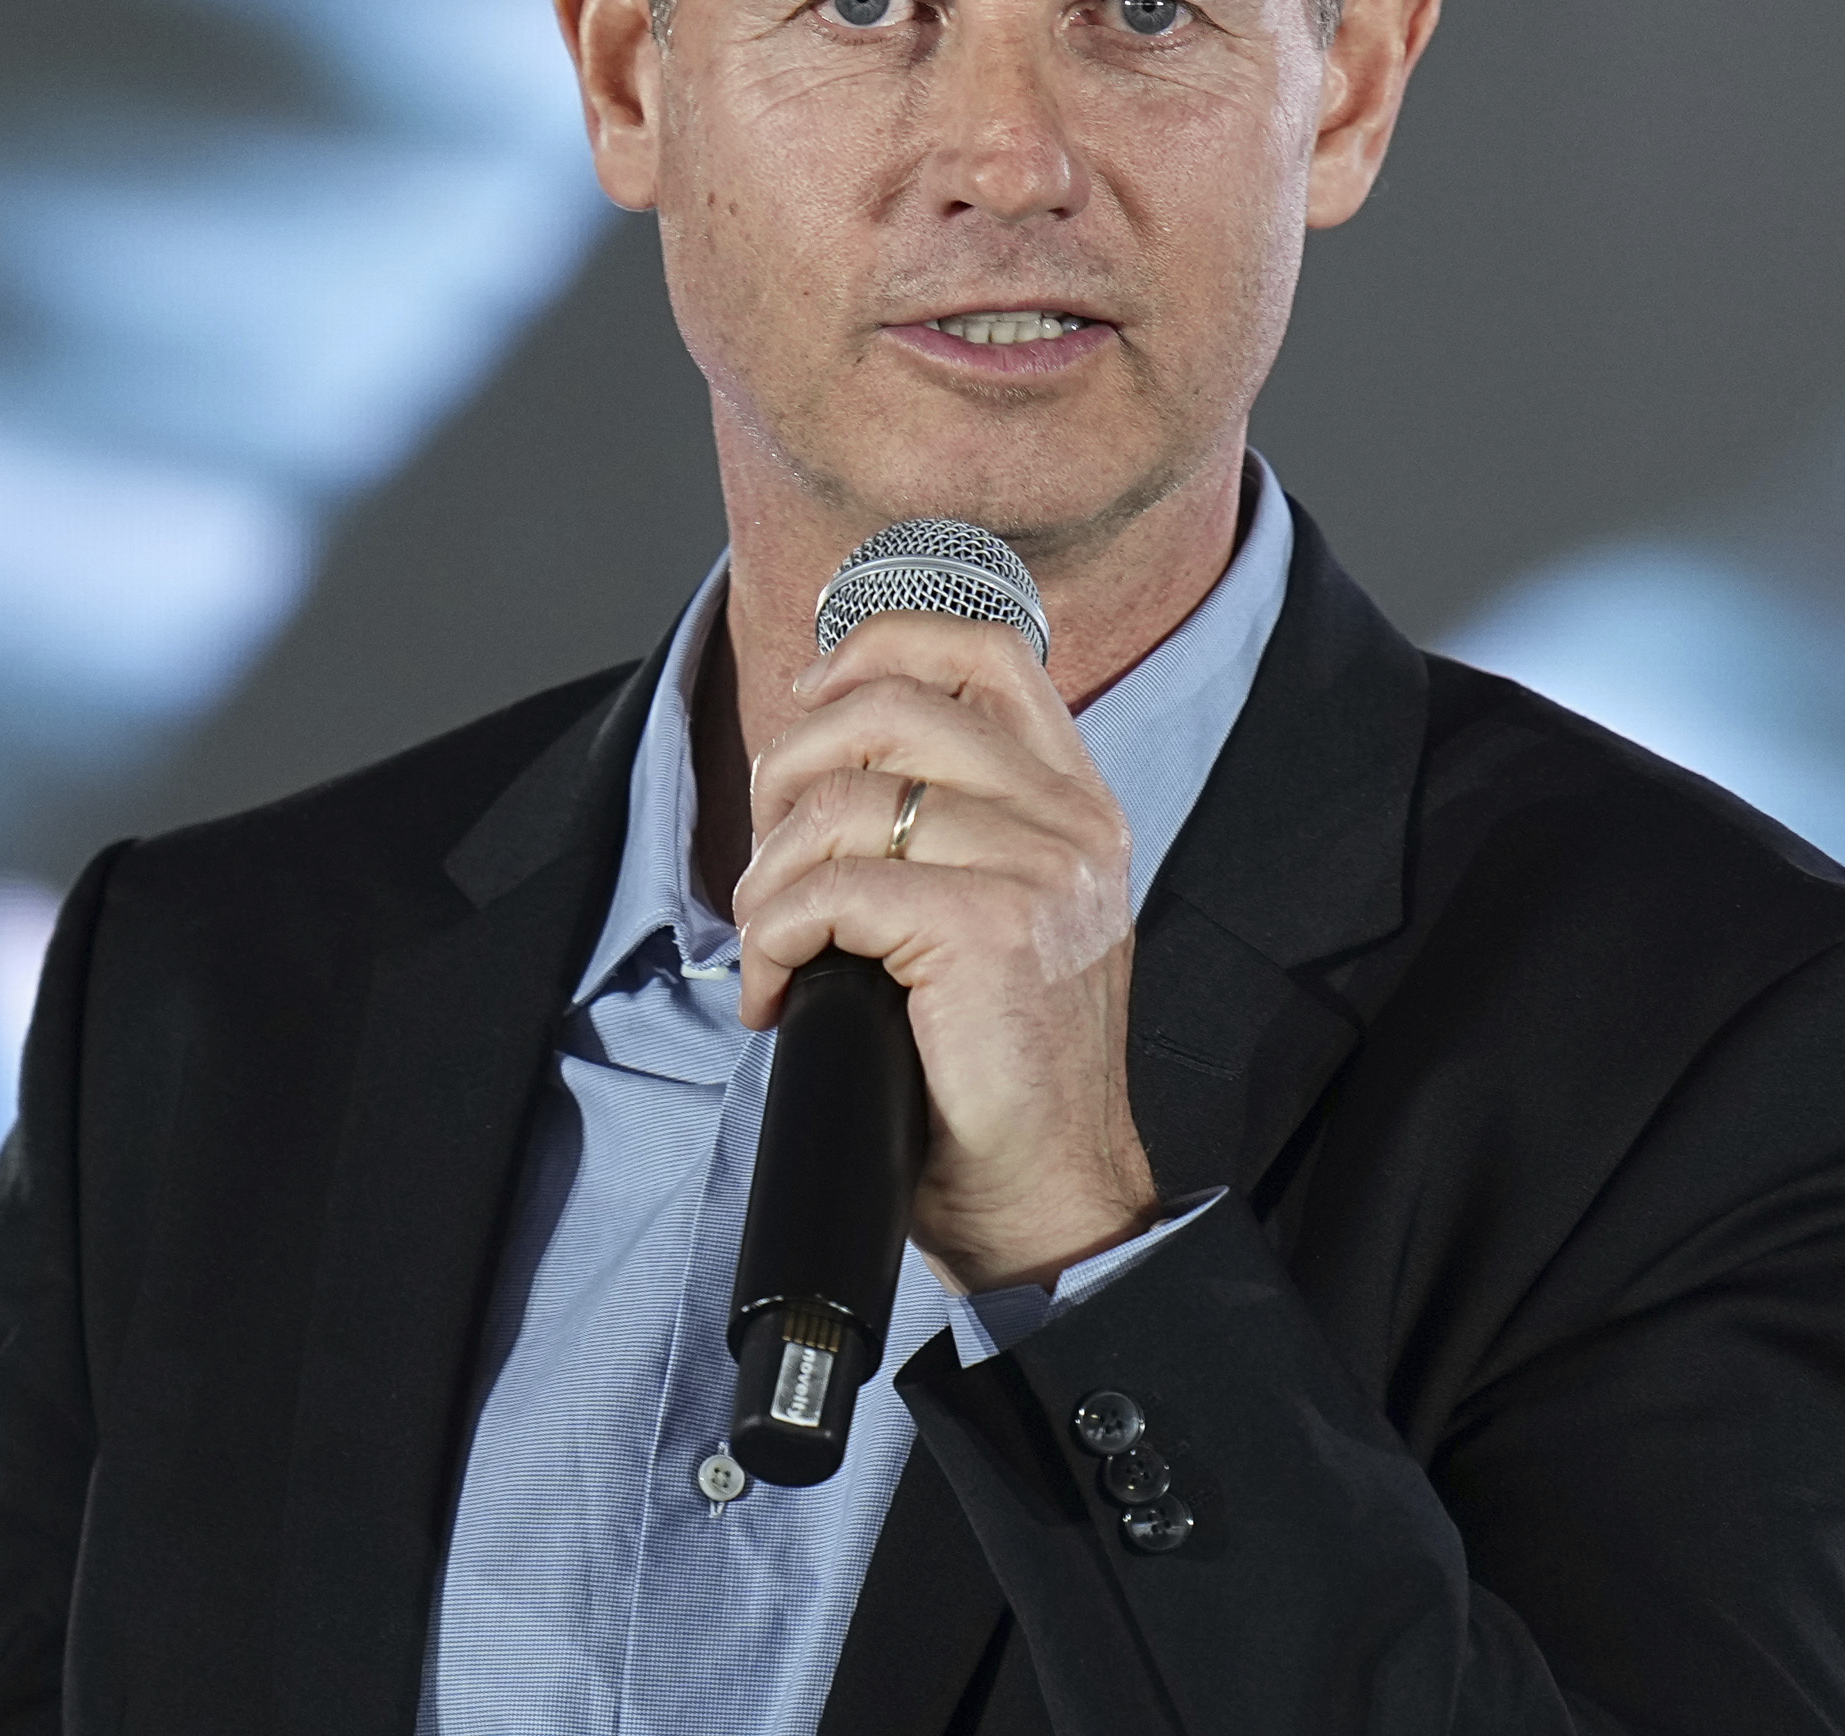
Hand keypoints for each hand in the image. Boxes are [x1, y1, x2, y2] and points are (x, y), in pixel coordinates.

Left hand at [730, 607, 1165, 1292]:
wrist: (1048, 1197)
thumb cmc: (997, 1074)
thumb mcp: (1006, 917)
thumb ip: (956, 829)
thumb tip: (820, 757)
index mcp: (1077, 804)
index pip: (988, 648)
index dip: (878, 647)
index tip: (809, 705)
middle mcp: (1070, 821)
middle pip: (892, 705)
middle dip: (788, 771)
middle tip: (770, 865)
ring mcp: (1037, 871)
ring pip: (844, 802)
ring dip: (767, 877)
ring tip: (769, 947)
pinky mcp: (987, 932)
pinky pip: (829, 891)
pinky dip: (772, 940)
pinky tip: (777, 992)